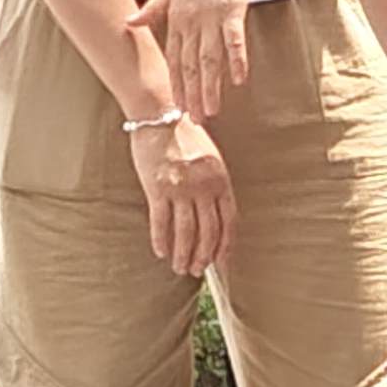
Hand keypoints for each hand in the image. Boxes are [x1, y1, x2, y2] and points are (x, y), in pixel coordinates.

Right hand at [129, 110, 234, 278]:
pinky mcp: (158, 188)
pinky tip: (161, 253)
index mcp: (221, 180)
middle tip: (198, 271)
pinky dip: (161, 241)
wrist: (159, 115)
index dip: (225, 246)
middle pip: (208, 232)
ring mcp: (181, 189)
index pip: (229, 222)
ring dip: (184, 254)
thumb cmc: (184, 136)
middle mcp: (204, 187)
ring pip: (186, 232)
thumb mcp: (210, 158)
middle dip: (204, 256)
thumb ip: (214, 186)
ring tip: (180, 268)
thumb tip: (213, 219)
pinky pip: (161, 222)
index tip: (222, 263)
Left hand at [149, 0, 257, 123]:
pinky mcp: (232, 9)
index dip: (176, 84)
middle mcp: (191, 21)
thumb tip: (126, 22)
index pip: (174, 59)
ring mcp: (211, 16)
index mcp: (176, 18)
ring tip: (212, 111)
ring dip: (210, 86)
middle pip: (190, 65)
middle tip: (194, 121)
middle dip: (192, 94)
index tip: (177, 107)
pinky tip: (239, 80)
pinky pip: (234, 39)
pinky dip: (236, 59)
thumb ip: (152, 9)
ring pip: (209, 58)